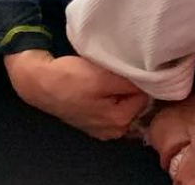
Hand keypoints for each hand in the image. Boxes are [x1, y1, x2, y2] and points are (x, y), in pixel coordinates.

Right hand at [6, 51, 148, 139]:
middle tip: (115, 68)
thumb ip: (131, 82)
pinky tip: (99, 82)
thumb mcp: (105, 77)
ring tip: (107, 73)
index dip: (139, 77)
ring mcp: (103, 127)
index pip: (146, 94)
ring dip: (119, 87)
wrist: (41, 82)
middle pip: (136, 100)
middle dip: (129, 83)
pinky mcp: (93, 119)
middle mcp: (114, 130)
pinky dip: (108, 92)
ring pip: (123, 101)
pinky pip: (111, 104)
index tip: (130, 64)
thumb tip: (153, 81)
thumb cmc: (72, 79)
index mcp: (120, 122)